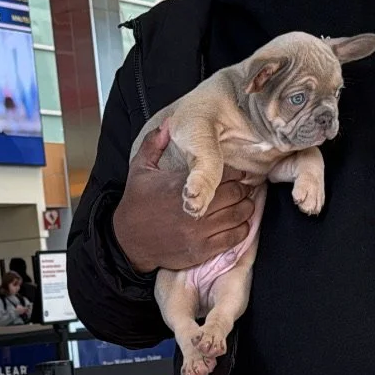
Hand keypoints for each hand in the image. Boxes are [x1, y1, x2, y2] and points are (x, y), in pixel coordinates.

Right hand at [113, 124, 255, 273]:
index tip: (237, 172)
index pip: (223, 173)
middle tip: (243, 186)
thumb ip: (153, 144)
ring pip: (239, 215)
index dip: (235, 172)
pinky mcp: (202, 250)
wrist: (128, 241)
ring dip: (245, 207)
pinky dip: (242, 229)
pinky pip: (234, 237)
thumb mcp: (139, 169)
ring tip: (243, 203)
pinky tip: (238, 223)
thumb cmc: (136, 204)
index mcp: (181, 186)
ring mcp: (199, 231)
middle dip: (243, 188)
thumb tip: (167, 124)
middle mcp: (193, 209)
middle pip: (236, 193)